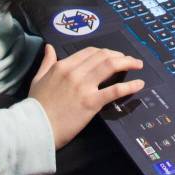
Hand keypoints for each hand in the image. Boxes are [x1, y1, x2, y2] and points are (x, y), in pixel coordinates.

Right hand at [29, 44, 144, 148]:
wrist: (35, 128)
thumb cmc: (36, 105)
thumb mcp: (38, 79)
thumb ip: (46, 62)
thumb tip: (49, 47)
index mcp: (63, 66)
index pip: (89, 52)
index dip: (104, 51)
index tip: (112, 55)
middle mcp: (75, 72)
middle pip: (103, 56)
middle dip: (119, 55)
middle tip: (129, 59)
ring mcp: (84, 86)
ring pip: (110, 66)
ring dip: (127, 62)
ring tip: (137, 65)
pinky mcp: (91, 102)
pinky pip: (114, 90)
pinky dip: (129, 86)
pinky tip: (139, 84)